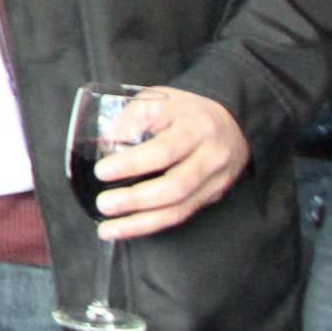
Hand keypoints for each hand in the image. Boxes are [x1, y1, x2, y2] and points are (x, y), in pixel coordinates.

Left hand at [88, 87, 249, 239]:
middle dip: (135, 200)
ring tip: (108, 230)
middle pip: (175, 187)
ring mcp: (217, 181)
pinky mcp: (213, 197)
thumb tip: (103, 145)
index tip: (102, 171)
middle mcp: (213, 157)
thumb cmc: (185, 111)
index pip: (164, 150)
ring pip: (179, 210)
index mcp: (198, 127)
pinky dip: (152, 224)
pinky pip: (182, 215)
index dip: (132, 164)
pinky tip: (127, 228)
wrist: (229, 122)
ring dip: (140, 223)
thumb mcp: (158, 100)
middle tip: (104, 204)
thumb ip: (130, 119)